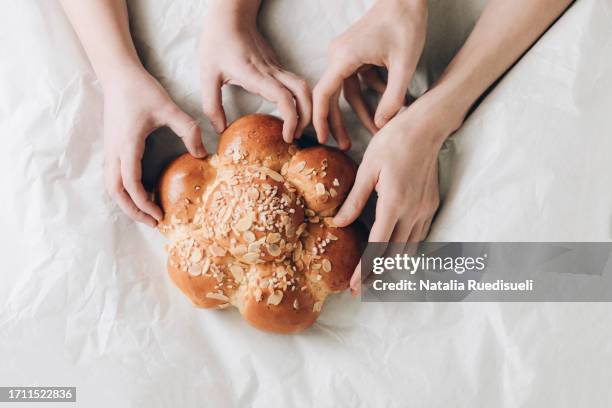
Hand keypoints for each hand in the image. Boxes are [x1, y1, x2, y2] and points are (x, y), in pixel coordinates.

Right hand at [103, 67, 206, 226]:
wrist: (118, 75)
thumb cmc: (143, 90)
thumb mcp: (170, 108)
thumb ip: (188, 130)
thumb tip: (203, 155)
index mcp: (127, 145)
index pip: (131, 184)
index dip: (144, 204)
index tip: (160, 215)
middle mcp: (114, 151)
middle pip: (115, 192)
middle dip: (132, 211)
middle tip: (153, 222)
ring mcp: (110, 149)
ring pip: (111, 186)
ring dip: (126, 202)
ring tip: (148, 211)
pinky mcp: (112, 146)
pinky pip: (114, 176)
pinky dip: (125, 190)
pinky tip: (144, 191)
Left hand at [200, 2, 310, 141]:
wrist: (230, 16)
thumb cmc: (217, 43)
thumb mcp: (207, 76)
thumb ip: (212, 105)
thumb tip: (219, 129)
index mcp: (256, 75)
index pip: (284, 97)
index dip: (291, 118)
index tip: (288, 136)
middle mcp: (271, 72)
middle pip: (303, 94)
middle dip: (306, 117)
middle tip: (296, 136)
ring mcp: (276, 68)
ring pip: (303, 87)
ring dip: (307, 107)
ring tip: (297, 127)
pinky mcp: (276, 66)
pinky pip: (296, 84)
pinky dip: (301, 100)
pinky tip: (292, 113)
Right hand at [313, 0, 426, 149]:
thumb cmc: (405, 25)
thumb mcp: (404, 66)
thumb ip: (392, 98)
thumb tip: (382, 125)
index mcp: (344, 58)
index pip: (324, 94)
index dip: (320, 119)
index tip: (321, 138)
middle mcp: (339, 56)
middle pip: (332, 97)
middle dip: (339, 122)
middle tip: (345, 146)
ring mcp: (346, 55)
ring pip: (349, 91)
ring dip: (363, 109)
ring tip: (378, 129)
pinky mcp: (355, 54)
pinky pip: (358, 81)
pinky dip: (372, 93)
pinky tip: (392, 104)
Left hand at [333, 89, 462, 292]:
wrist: (426, 127)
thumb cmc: (392, 142)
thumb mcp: (367, 169)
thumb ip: (354, 199)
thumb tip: (339, 223)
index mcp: (394, 203)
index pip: (378, 246)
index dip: (365, 269)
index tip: (354, 286)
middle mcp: (413, 212)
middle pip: (395, 254)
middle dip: (378, 275)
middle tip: (361, 290)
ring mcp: (426, 209)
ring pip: (410, 248)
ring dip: (393, 265)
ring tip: (377, 278)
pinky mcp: (432, 204)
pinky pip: (420, 236)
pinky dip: (407, 250)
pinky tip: (397, 254)